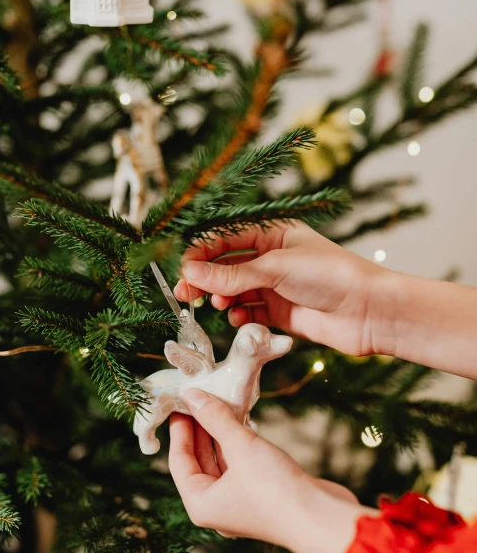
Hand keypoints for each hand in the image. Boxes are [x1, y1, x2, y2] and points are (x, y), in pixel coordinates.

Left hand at [169, 389, 370, 552]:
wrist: (322, 518)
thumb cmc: (274, 488)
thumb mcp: (240, 446)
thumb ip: (215, 419)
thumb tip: (192, 395)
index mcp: (201, 504)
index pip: (179, 461)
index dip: (180, 429)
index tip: (181, 401)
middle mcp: (217, 506)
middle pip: (200, 461)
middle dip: (200, 429)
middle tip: (199, 398)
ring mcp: (240, 502)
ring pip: (223, 462)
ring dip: (222, 434)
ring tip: (220, 402)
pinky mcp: (263, 495)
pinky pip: (242, 465)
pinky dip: (240, 444)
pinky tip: (244, 422)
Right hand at [174, 223, 393, 357]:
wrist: (369, 312)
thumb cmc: (332, 276)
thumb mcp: (276, 269)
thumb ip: (232, 275)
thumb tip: (191, 273)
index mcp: (274, 234)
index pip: (226, 237)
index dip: (203, 252)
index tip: (184, 268)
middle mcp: (272, 258)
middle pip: (226, 266)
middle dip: (205, 279)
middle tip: (185, 294)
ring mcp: (276, 286)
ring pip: (234, 291)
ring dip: (222, 298)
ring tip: (219, 306)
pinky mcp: (280, 312)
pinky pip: (248, 312)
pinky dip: (239, 316)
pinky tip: (238, 319)